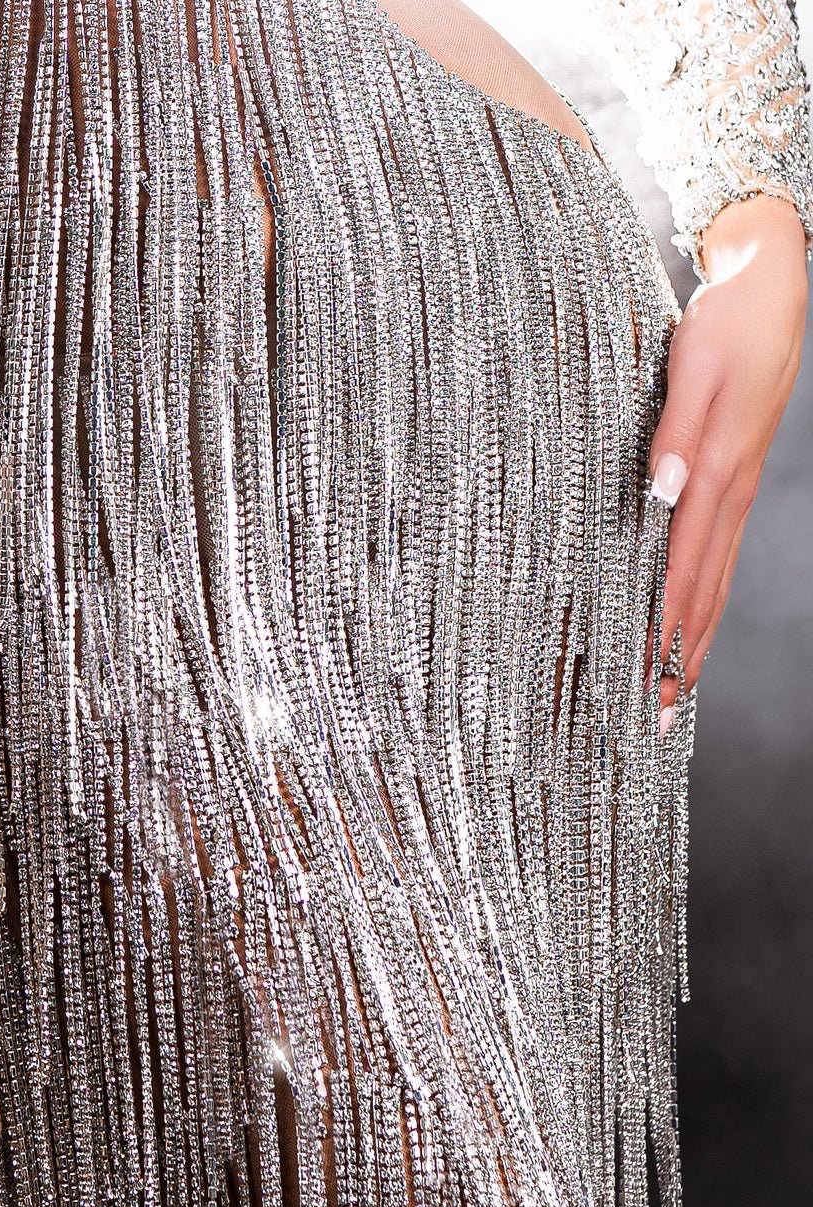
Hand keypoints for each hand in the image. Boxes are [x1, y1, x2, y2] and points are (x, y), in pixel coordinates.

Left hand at [645, 192, 808, 736]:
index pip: (686, 571)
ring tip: (676, 691)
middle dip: (680, 658)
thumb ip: (676, 432)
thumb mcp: (697, 366)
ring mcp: (736, 487)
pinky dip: (704, 596)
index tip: (648, 683)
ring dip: (695, 639)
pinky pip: (718, 552)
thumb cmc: (727, 319)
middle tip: (657, 718)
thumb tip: (662, 493)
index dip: (667, 631)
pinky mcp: (733, 474)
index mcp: (717, 471)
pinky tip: (691, 618)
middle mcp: (729, 491)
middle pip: (706, 593)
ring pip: (716, 579)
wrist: (767, 278)